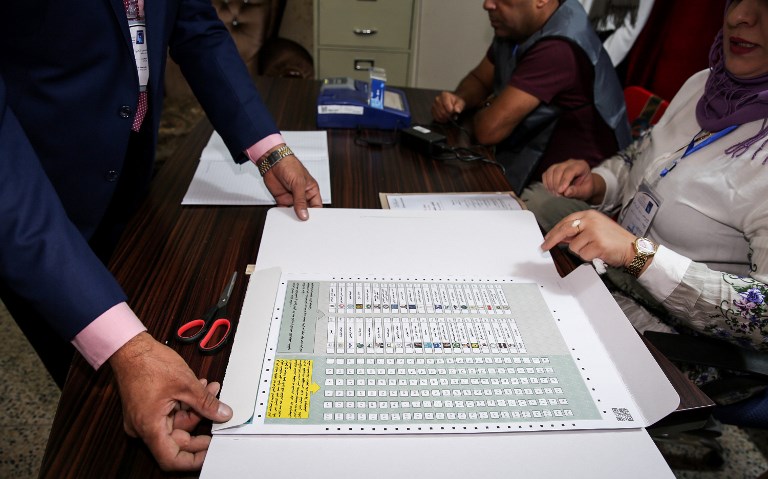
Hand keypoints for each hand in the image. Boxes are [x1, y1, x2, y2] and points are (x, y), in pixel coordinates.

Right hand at [109, 332, 233, 470]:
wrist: (131, 347)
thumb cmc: (149, 363)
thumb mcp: (186, 384)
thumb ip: (206, 403)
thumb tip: (222, 414)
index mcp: (150, 426)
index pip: (171, 458)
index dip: (193, 459)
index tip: (209, 451)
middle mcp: (143, 427)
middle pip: (177, 438)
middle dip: (200, 422)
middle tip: (218, 413)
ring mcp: (144, 418)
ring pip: (175, 422)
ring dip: (194, 407)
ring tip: (210, 389)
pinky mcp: (146, 408)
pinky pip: (169, 413)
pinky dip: (184, 403)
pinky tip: (198, 388)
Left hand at [263, 155, 322, 219]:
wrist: (272, 161)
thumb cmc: (289, 165)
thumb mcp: (298, 183)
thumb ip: (300, 200)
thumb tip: (304, 214)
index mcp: (311, 190)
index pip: (317, 206)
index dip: (316, 215)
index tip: (313, 222)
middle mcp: (303, 195)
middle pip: (306, 211)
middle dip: (304, 217)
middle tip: (303, 224)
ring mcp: (292, 198)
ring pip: (295, 212)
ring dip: (293, 217)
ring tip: (293, 223)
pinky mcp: (282, 199)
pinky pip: (283, 211)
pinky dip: (283, 215)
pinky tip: (284, 218)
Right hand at [431, 91, 465, 122]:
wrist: (453, 102)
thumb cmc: (456, 102)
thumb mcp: (460, 102)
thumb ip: (459, 106)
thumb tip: (457, 110)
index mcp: (444, 95)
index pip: (446, 104)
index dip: (450, 110)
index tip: (453, 111)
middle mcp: (437, 99)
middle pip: (442, 111)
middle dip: (448, 115)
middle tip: (452, 115)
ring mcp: (434, 105)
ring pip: (439, 115)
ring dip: (445, 118)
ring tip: (449, 116)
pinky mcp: (432, 111)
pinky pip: (436, 118)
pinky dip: (441, 120)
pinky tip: (445, 118)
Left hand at [540, 210, 636, 268]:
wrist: (632, 248)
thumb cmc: (614, 240)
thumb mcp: (595, 229)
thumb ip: (579, 231)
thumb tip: (561, 238)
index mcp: (589, 215)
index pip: (566, 222)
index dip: (554, 231)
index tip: (546, 239)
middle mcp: (591, 221)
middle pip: (564, 231)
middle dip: (552, 241)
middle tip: (543, 248)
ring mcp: (594, 232)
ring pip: (574, 247)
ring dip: (581, 252)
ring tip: (594, 249)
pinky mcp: (598, 244)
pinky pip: (583, 255)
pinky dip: (589, 257)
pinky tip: (599, 253)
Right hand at [541, 159, 602, 202]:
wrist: (583, 186)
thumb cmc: (586, 188)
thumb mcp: (585, 192)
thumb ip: (577, 192)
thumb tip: (566, 192)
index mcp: (581, 166)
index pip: (570, 170)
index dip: (564, 181)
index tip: (560, 191)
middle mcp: (571, 162)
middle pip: (559, 170)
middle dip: (556, 183)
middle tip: (558, 195)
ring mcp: (561, 164)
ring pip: (551, 170)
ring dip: (550, 183)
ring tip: (555, 193)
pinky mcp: (554, 169)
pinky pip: (546, 173)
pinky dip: (546, 182)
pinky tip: (550, 190)